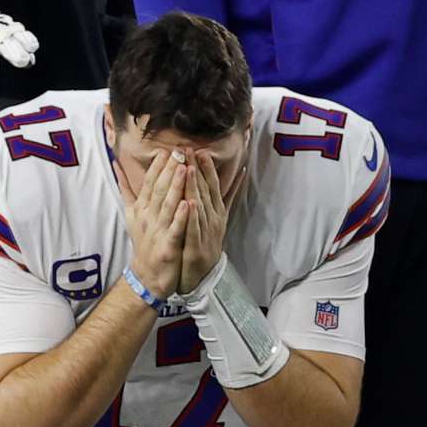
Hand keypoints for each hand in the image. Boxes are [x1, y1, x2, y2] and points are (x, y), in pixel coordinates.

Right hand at [121, 147, 189, 300]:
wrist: (147, 275)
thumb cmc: (144, 241)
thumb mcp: (130, 213)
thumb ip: (126, 188)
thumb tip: (116, 164)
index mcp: (141, 208)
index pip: (149, 182)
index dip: (158, 166)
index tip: (167, 149)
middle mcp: (147, 217)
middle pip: (158, 190)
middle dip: (169, 170)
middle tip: (180, 152)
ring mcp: (157, 232)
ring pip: (167, 206)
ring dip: (176, 187)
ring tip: (185, 169)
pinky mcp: (167, 247)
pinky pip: (175, 229)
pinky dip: (181, 217)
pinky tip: (188, 204)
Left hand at [177, 147, 230, 293]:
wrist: (201, 277)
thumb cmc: (203, 244)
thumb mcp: (214, 219)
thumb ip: (220, 197)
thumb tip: (238, 174)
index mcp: (216, 212)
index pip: (211, 185)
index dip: (206, 168)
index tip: (199, 150)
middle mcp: (213, 220)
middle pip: (206, 191)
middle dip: (199, 170)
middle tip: (192, 150)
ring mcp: (206, 233)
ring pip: (200, 206)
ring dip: (196, 188)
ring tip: (189, 169)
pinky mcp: (197, 248)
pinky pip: (194, 229)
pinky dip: (193, 216)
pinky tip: (190, 204)